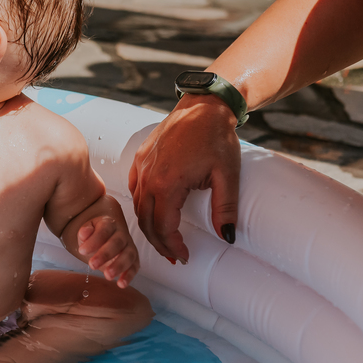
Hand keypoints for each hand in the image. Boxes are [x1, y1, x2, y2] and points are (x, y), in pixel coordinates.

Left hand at [77, 210, 139, 287]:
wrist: (105, 239)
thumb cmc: (94, 236)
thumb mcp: (87, 232)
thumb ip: (85, 231)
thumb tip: (84, 233)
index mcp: (109, 224)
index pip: (104, 230)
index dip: (94, 240)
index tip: (81, 251)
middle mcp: (122, 235)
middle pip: (117, 243)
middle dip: (105, 254)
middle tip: (92, 265)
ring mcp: (130, 247)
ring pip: (128, 255)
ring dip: (119, 266)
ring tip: (107, 276)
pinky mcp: (134, 260)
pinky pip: (134, 267)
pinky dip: (129, 276)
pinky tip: (121, 284)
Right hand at [127, 95, 240, 262]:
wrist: (204, 106)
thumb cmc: (217, 138)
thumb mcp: (227, 176)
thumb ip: (225, 209)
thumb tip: (228, 236)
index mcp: (168, 184)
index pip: (163, 227)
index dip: (173, 246)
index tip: (184, 256)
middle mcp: (149, 177)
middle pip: (146, 222)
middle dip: (160, 243)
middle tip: (174, 255)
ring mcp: (142, 166)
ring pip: (137, 207)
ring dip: (149, 226)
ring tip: (165, 239)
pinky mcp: (140, 158)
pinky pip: (135, 189)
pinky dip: (141, 206)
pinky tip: (154, 212)